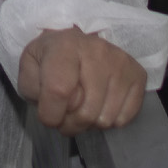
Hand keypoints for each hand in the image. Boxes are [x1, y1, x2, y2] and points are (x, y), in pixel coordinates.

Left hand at [18, 27, 146, 135]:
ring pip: (105, 119)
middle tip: (65, 115)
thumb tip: (57, 105)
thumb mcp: (30, 69)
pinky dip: (110, 120)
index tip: (48, 115)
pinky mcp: (138, 75)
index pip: (59, 91)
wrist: (75, 43)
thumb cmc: (50, 59)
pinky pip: (124, 118)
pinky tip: (100, 104)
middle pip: (86, 112)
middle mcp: (98, 51)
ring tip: (82, 108)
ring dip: (90, 124)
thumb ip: (34, 88)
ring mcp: (121, 63)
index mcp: (66, 46)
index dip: (51, 114)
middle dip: (70, 124)